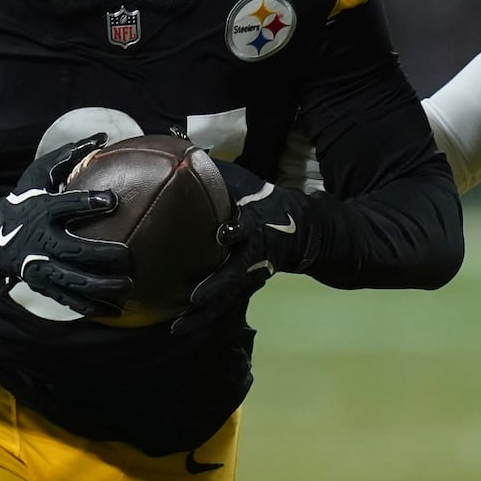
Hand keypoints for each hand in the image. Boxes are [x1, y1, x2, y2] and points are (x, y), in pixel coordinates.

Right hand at [0, 134, 131, 317]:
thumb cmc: (24, 200)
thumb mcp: (39, 174)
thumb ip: (69, 156)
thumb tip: (103, 137)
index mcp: (41, 210)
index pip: (65, 206)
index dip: (88, 203)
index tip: (113, 200)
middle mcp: (39, 240)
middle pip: (72, 250)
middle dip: (101, 254)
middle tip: (128, 257)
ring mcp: (40, 267)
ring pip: (72, 280)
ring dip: (100, 286)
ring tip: (127, 287)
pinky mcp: (42, 285)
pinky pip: (68, 299)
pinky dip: (91, 307)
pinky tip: (116, 311)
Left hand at [174, 157, 324, 332]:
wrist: (301, 228)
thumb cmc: (265, 202)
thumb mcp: (246, 184)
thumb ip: (217, 174)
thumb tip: (183, 152)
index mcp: (256, 225)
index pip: (247, 227)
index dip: (237, 230)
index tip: (223, 234)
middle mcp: (254, 254)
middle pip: (236, 273)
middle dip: (217, 286)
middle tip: (194, 297)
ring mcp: (251, 274)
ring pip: (228, 298)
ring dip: (204, 314)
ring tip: (178, 327)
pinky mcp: (245, 287)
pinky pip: (224, 307)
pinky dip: (203, 318)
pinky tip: (179, 328)